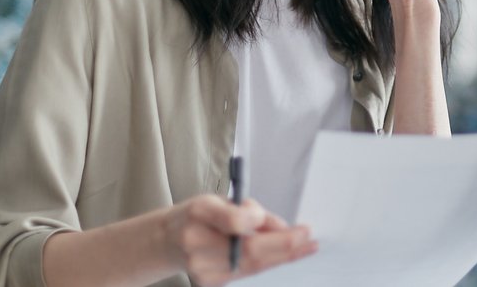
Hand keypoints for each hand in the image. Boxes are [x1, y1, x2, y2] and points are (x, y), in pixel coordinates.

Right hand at [165, 194, 316, 285]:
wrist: (167, 240)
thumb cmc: (198, 215)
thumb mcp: (220, 199)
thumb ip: (250, 210)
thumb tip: (282, 227)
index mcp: (200, 211)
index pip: (235, 222)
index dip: (267, 225)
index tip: (296, 226)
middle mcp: (196, 242)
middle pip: (249, 251)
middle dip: (284, 246)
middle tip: (309, 239)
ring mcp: (201, 268)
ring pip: (252, 266)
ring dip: (282, 257)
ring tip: (305, 248)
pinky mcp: (208, 283)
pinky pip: (247, 274)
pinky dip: (268, 264)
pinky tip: (285, 257)